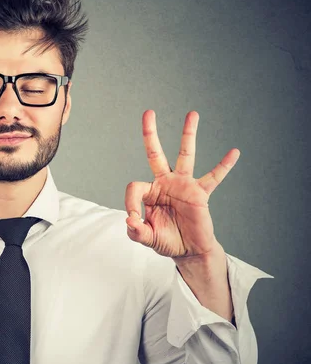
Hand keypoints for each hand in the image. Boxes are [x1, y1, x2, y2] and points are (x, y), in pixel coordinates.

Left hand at [124, 110, 239, 258]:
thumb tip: (128, 219)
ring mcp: (183, 185)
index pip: (134, 187)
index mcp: (149, 192)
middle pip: (155, 153)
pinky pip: (214, 177)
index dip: (130, 203)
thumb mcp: (146, 238)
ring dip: (188, 134)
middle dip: (150, 133)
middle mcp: (165, 183)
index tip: (133, 219)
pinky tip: (234, 152)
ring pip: (185, 155)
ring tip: (192, 114)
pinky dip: (224, 166)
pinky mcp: (200, 193)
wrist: (188, 251)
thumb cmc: (166, 241)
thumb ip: (135, 231)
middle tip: (148, 112)